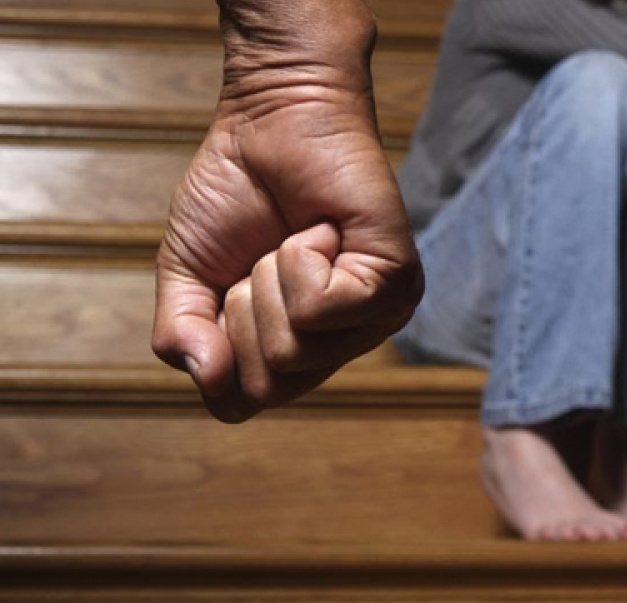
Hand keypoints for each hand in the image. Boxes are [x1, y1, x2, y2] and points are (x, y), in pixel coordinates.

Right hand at [153, 8, 422, 422]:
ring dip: (273, 280)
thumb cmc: (237, 195)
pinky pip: (324, 308)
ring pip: (296, 349)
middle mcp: (340, 347)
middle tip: (265, 256)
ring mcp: (374, 320)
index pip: (238, 403)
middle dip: (243, 313)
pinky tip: (325, 231)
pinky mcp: (395, 284)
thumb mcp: (185, 274)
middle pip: (268, 383)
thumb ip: (180, 333)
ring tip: (298, 239)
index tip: (229, 288)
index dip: (214, 348)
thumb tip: (204, 373)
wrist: (269, 124)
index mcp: (296, 353)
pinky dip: (304, 260)